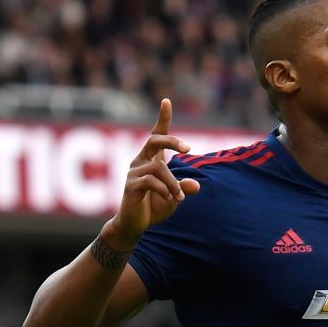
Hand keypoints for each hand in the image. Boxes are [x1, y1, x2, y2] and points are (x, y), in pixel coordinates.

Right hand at [104, 99, 201, 248]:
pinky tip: (171, 199)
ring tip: (179, 197)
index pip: (157, 135)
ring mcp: (133, 173)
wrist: (134, 225)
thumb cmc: (154, 207)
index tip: (166, 101)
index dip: (162, 118)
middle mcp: (140, 161)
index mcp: (151, 160)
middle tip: (188, 148)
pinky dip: (165, 190)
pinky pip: (150, 181)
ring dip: (173, 183)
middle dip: (171, 140)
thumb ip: (184, 188)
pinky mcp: (130, 186)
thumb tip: (197, 185)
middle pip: (154, 140)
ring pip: (159, 168)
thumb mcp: (175, 196)